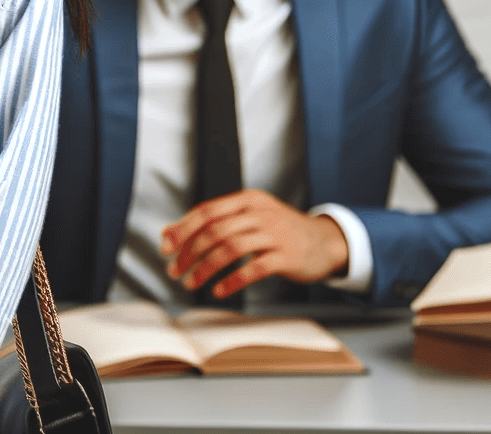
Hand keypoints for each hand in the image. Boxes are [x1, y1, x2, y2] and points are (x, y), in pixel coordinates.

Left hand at [159, 189, 349, 298]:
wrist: (325, 242)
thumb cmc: (280, 231)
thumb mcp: (249, 218)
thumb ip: (213, 222)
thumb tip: (169, 233)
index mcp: (247, 201)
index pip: (206, 212)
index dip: (183, 229)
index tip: (165, 248)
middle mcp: (259, 213)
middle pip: (215, 231)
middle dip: (189, 252)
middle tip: (174, 271)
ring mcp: (274, 234)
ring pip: (230, 248)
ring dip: (206, 268)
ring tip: (192, 283)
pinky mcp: (286, 257)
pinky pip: (254, 269)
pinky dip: (232, 281)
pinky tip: (219, 291)